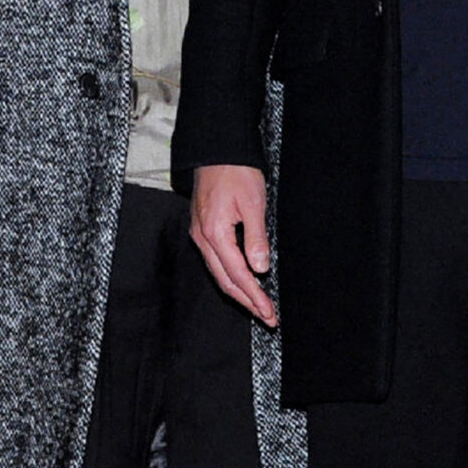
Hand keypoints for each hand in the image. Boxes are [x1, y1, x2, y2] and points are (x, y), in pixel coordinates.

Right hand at [190, 164, 276, 327]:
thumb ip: (256, 238)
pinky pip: (215, 261)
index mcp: (215, 233)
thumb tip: (260, 268)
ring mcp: (199, 234)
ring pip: (218, 273)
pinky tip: (242, 281)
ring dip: (238, 291)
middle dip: (246, 301)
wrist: (217, 150)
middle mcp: (202, 237)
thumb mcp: (253, 203)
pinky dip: (230, 276)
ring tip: (257, 306)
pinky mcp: (202, 229)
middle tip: (267, 317)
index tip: (268, 312)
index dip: (254, 296)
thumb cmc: (236, 172)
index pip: (238, 274)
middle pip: (224, 280)